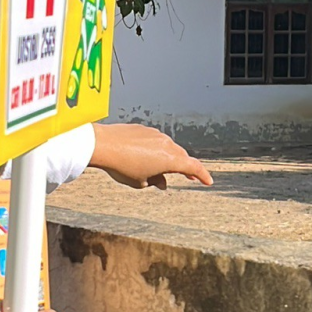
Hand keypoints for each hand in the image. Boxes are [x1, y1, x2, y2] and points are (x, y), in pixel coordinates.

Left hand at [88, 123, 212, 190]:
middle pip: (181, 157)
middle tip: (189, 177)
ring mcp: (155, 135)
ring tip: (162, 170)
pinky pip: (155, 141)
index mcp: (170, 160)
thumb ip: (155, 182)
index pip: (193, 167)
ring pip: (168, 148)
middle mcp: (166, 144)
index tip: (208, 182)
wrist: (103, 145)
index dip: (202, 175)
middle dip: (186, 168)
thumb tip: (161, 182)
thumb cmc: (122, 166)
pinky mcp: (144, 129)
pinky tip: (146, 157)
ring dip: (169, 158)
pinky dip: (156, 150)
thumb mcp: (140, 182)